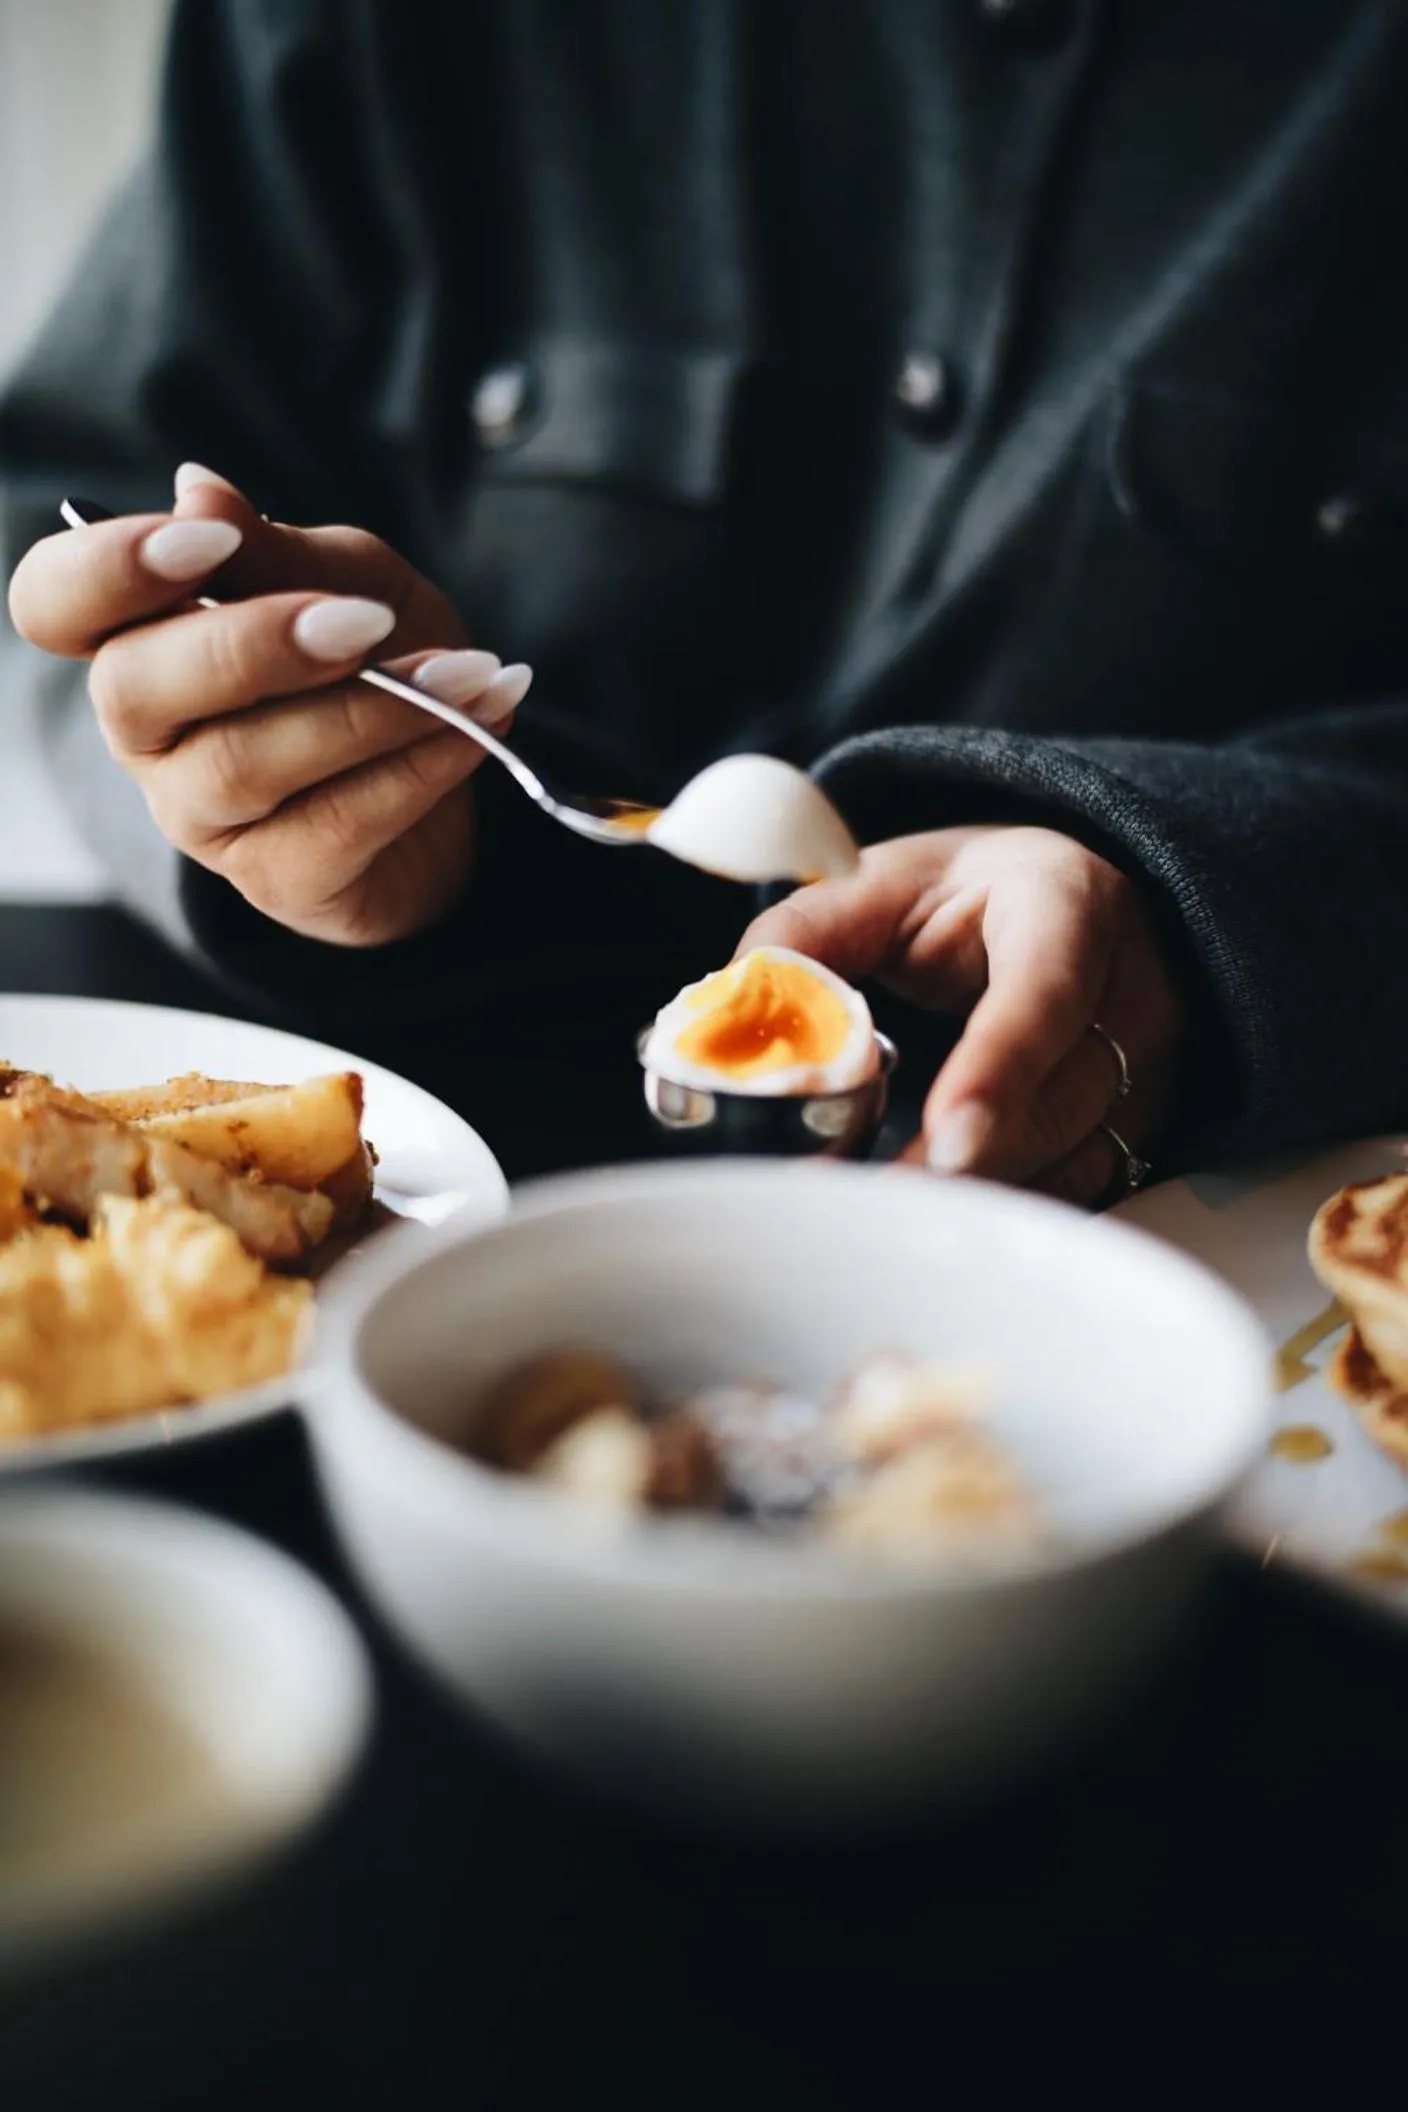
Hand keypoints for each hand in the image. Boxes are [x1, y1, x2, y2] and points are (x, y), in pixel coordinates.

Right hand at [8, 465, 531, 945]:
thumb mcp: (345, 579)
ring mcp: (204, 817)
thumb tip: (197, 490)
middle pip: (137, 688)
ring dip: (368, 710)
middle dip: (252, 644)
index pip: (55, 601)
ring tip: (464, 674)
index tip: (206, 539)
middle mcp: (149, 733)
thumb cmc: (376, 661)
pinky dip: (415, 769)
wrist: (453, 771)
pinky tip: (474, 726)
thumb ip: (277, 551)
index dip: (108, 568)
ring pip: (247, 763)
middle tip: (363, 620)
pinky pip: (334, 825)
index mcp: (139, 636)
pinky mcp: (280, 880)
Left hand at [739, 826, 1183, 1204]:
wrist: (1064, 898)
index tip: (947, 1138)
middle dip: (961, 1165)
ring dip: (976, 1197)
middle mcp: (1130, 990)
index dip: (998, 1070)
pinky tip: (939, 1222)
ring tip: (884, 1217)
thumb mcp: (884, 880)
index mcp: (1067, 905)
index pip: (1043, 995)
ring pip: (1067, 1159)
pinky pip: (1075, 1187)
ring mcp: (1147, 1066)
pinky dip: (1005, 1210)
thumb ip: (808, 933)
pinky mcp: (1139, 1124)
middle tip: (869, 1208)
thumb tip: (740, 1009)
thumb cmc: (966, 894)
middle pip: (1054, 1102)